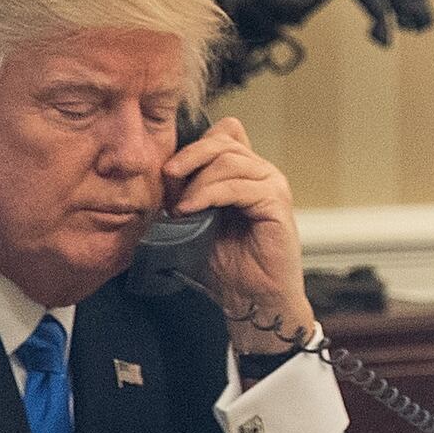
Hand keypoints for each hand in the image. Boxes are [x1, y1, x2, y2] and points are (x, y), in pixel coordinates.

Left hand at [159, 115, 314, 355]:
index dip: (195, 144)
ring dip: (197, 181)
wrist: (252, 299)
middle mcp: (261, 173)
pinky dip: (210, 194)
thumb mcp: (194, 224)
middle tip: (166, 178)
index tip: (168, 171)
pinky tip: (191, 210)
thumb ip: (184, 196)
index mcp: (243, 173)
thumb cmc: (225, 266)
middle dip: (189, 156)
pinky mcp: (277, 204)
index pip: (224, 132)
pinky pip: (240, 186)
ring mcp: (272, 186)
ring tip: (179, 208)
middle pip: (224, 139)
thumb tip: (156, 178)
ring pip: (230, 159)